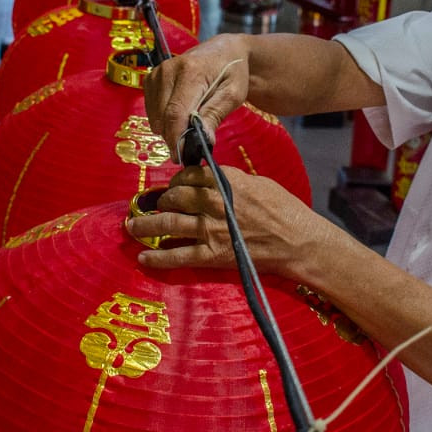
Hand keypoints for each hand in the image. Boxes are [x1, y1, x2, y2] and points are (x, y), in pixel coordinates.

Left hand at [126, 165, 336, 280]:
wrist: (300, 243)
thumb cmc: (285, 211)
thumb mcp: (259, 183)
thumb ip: (231, 179)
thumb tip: (210, 177)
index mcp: (228, 182)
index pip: (191, 174)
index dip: (178, 178)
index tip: (174, 184)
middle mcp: (216, 204)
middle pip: (176, 197)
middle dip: (161, 200)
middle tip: (154, 204)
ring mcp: (212, 230)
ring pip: (169, 224)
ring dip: (146, 226)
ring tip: (132, 227)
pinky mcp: (213, 256)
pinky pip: (178, 256)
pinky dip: (158, 257)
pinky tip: (143, 257)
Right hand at [144, 34, 251, 155]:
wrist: (223, 50)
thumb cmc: (232, 72)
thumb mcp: (233, 94)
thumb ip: (215, 115)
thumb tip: (202, 139)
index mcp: (191, 71)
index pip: (176, 113)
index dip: (177, 138)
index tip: (182, 156)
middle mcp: (168, 70)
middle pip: (163, 116)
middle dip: (174, 137)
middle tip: (191, 146)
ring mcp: (157, 73)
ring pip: (155, 115)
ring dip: (169, 128)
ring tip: (189, 125)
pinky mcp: (152, 78)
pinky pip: (151, 109)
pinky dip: (163, 118)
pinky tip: (179, 115)